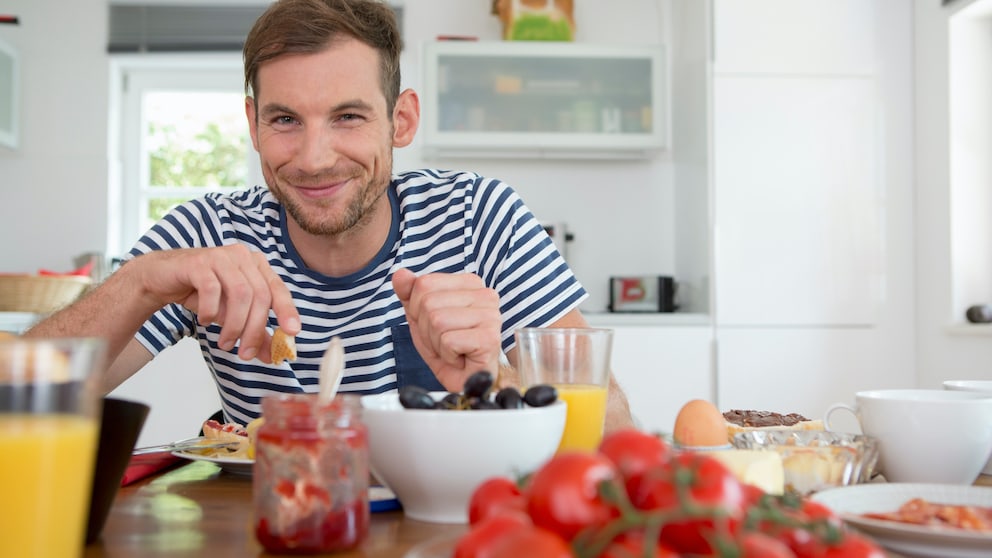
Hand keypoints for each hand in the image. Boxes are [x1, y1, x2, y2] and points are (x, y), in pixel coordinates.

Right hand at [133, 245, 299, 361]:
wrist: (161, 279)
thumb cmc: (201, 293)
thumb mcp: (231, 315)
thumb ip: (253, 332)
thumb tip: (273, 356)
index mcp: (256, 265)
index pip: (278, 289)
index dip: (287, 310)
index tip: (292, 333)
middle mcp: (242, 257)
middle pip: (260, 295)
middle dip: (254, 329)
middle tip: (245, 353)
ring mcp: (221, 256)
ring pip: (240, 294)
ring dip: (234, 325)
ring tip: (225, 343)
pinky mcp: (198, 262)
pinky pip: (212, 289)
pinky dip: (210, 310)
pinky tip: (204, 320)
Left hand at [391, 268, 502, 391]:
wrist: (468, 381)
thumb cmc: (450, 348)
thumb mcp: (422, 317)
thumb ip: (410, 294)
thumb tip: (400, 275)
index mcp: (470, 284)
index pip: (424, 283)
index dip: (418, 309)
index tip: (436, 326)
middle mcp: (485, 295)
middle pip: (428, 303)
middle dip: (427, 329)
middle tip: (444, 342)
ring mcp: (490, 316)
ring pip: (437, 321)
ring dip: (437, 343)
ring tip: (452, 350)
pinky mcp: (489, 338)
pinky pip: (448, 341)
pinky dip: (447, 355)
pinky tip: (460, 358)